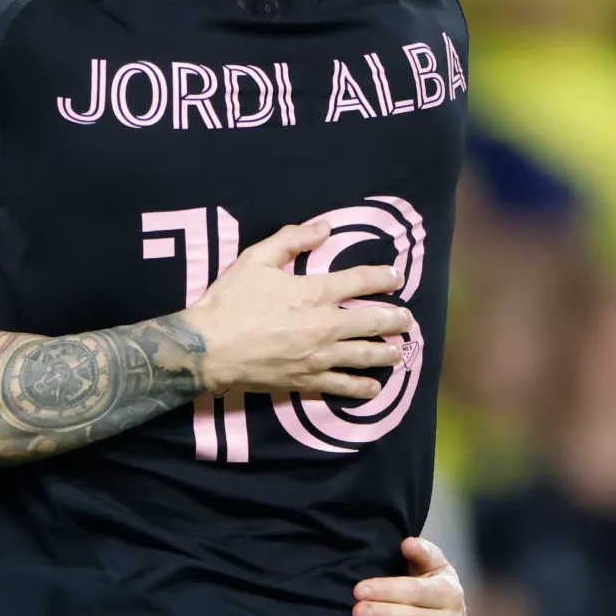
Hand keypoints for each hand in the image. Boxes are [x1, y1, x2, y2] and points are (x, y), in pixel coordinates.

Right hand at [181, 221, 413, 397]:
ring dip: (386, 352)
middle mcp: (325, 325)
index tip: (398, 278)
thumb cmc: (231, 300)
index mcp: (314, 292)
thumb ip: (292, 239)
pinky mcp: (307, 380)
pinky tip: (373, 387)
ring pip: (364, 355)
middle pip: (372, 321)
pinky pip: (342, 386)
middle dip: (395, 319)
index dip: (384, 278)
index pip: (361, 281)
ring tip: (398, 352)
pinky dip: (362, 387)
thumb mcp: (256, 259)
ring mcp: (318, 356)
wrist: (209, 347)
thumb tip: (324, 227)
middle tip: (406, 320)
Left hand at [354, 537, 465, 615]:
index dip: (387, 590)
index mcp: (449, 591)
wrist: (447, 614)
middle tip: (357, 613)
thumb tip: (408, 543)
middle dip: (384, 615)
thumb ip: (422, 551)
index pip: (416, 590)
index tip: (359, 589)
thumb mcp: (431, 564)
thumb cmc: (430, 584)